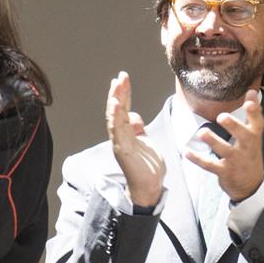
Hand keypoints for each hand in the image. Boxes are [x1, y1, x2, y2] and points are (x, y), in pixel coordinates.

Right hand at [105, 72, 163, 208]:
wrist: (148, 186)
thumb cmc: (146, 166)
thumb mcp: (145, 141)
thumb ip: (138, 128)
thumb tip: (133, 114)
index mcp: (126, 132)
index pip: (123, 109)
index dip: (123, 93)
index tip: (123, 78)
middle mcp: (120, 136)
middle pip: (117, 110)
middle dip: (118, 93)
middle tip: (120, 76)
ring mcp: (119, 142)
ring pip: (114, 118)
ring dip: (114, 101)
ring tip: (115, 86)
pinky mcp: (121, 149)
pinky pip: (117, 131)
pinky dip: (115, 117)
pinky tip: (115, 105)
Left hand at [185, 88, 263, 200]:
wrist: (250, 184)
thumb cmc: (249, 154)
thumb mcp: (254, 134)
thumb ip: (252, 113)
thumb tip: (251, 90)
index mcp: (254, 136)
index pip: (258, 121)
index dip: (254, 110)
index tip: (249, 97)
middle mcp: (247, 148)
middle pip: (244, 136)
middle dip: (233, 126)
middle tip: (221, 116)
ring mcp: (236, 160)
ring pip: (225, 150)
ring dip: (213, 142)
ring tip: (202, 133)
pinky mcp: (224, 172)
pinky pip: (209, 165)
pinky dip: (197, 159)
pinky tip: (186, 151)